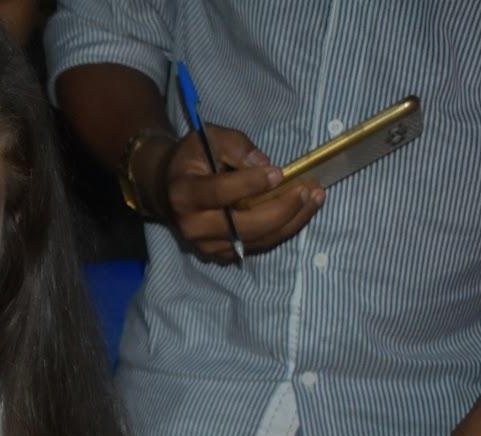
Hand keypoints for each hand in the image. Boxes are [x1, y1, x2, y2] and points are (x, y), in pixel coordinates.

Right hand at [140, 126, 322, 261]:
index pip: (220, 193)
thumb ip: (237, 147)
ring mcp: (206, 244)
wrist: (166, 189)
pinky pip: (257, 246)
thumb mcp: (209, 137)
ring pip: (256, 240)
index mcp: (185, 194)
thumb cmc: (191, 158)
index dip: (251, 184)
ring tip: (314, 200)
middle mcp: (193, 225)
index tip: (280, 173)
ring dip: (290, 222)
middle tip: (309, 190)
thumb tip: (265, 165)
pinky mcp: (220, 253)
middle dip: (281, 209)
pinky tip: (301, 212)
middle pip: (244, 225)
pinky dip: (282, 231)